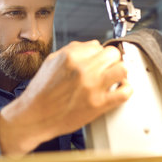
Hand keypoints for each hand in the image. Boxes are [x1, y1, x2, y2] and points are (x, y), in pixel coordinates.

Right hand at [0, 40, 131, 155]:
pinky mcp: (99, 104)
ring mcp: (92, 86)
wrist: (35, 116)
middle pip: (113, 54)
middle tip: (106, 67)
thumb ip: (72, 51)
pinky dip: (125, 90)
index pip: (97, 45)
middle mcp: (83, 69)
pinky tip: (118, 90)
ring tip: (113, 78)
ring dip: (119, 72)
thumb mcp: (51, 62)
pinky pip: (124, 92)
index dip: (98, 53)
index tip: (98, 59)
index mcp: (71, 57)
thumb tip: (90, 46)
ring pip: (122, 69)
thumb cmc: (41, 92)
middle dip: (110, 60)